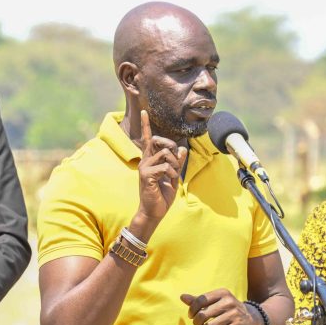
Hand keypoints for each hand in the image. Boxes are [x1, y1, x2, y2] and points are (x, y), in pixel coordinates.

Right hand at [136, 110, 186, 224]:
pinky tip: (169, 181)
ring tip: (173, 176)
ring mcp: (144, 167)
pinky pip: (165, 167)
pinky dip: (172, 173)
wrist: (154, 212)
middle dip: (171, 146)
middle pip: (159, 141)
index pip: (148, 139)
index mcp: (150, 160)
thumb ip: (176, 163)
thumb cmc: (161, 195)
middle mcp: (145, 161)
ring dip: (175, 165)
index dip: (146, 125)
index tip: (144, 112)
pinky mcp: (146, 175)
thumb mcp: (173, 177)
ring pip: (165, 154)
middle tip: (176, 161)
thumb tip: (181, 149)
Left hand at [180, 289, 261, 324]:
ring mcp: (234, 315)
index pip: (200, 300)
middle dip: (197, 322)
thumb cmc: (226, 309)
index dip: (192, 310)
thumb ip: (198, 300)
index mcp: (222, 293)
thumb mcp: (214, 301)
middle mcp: (229, 302)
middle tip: (199, 324)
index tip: (191, 315)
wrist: (250, 318)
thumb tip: (182, 296)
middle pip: (202, 315)